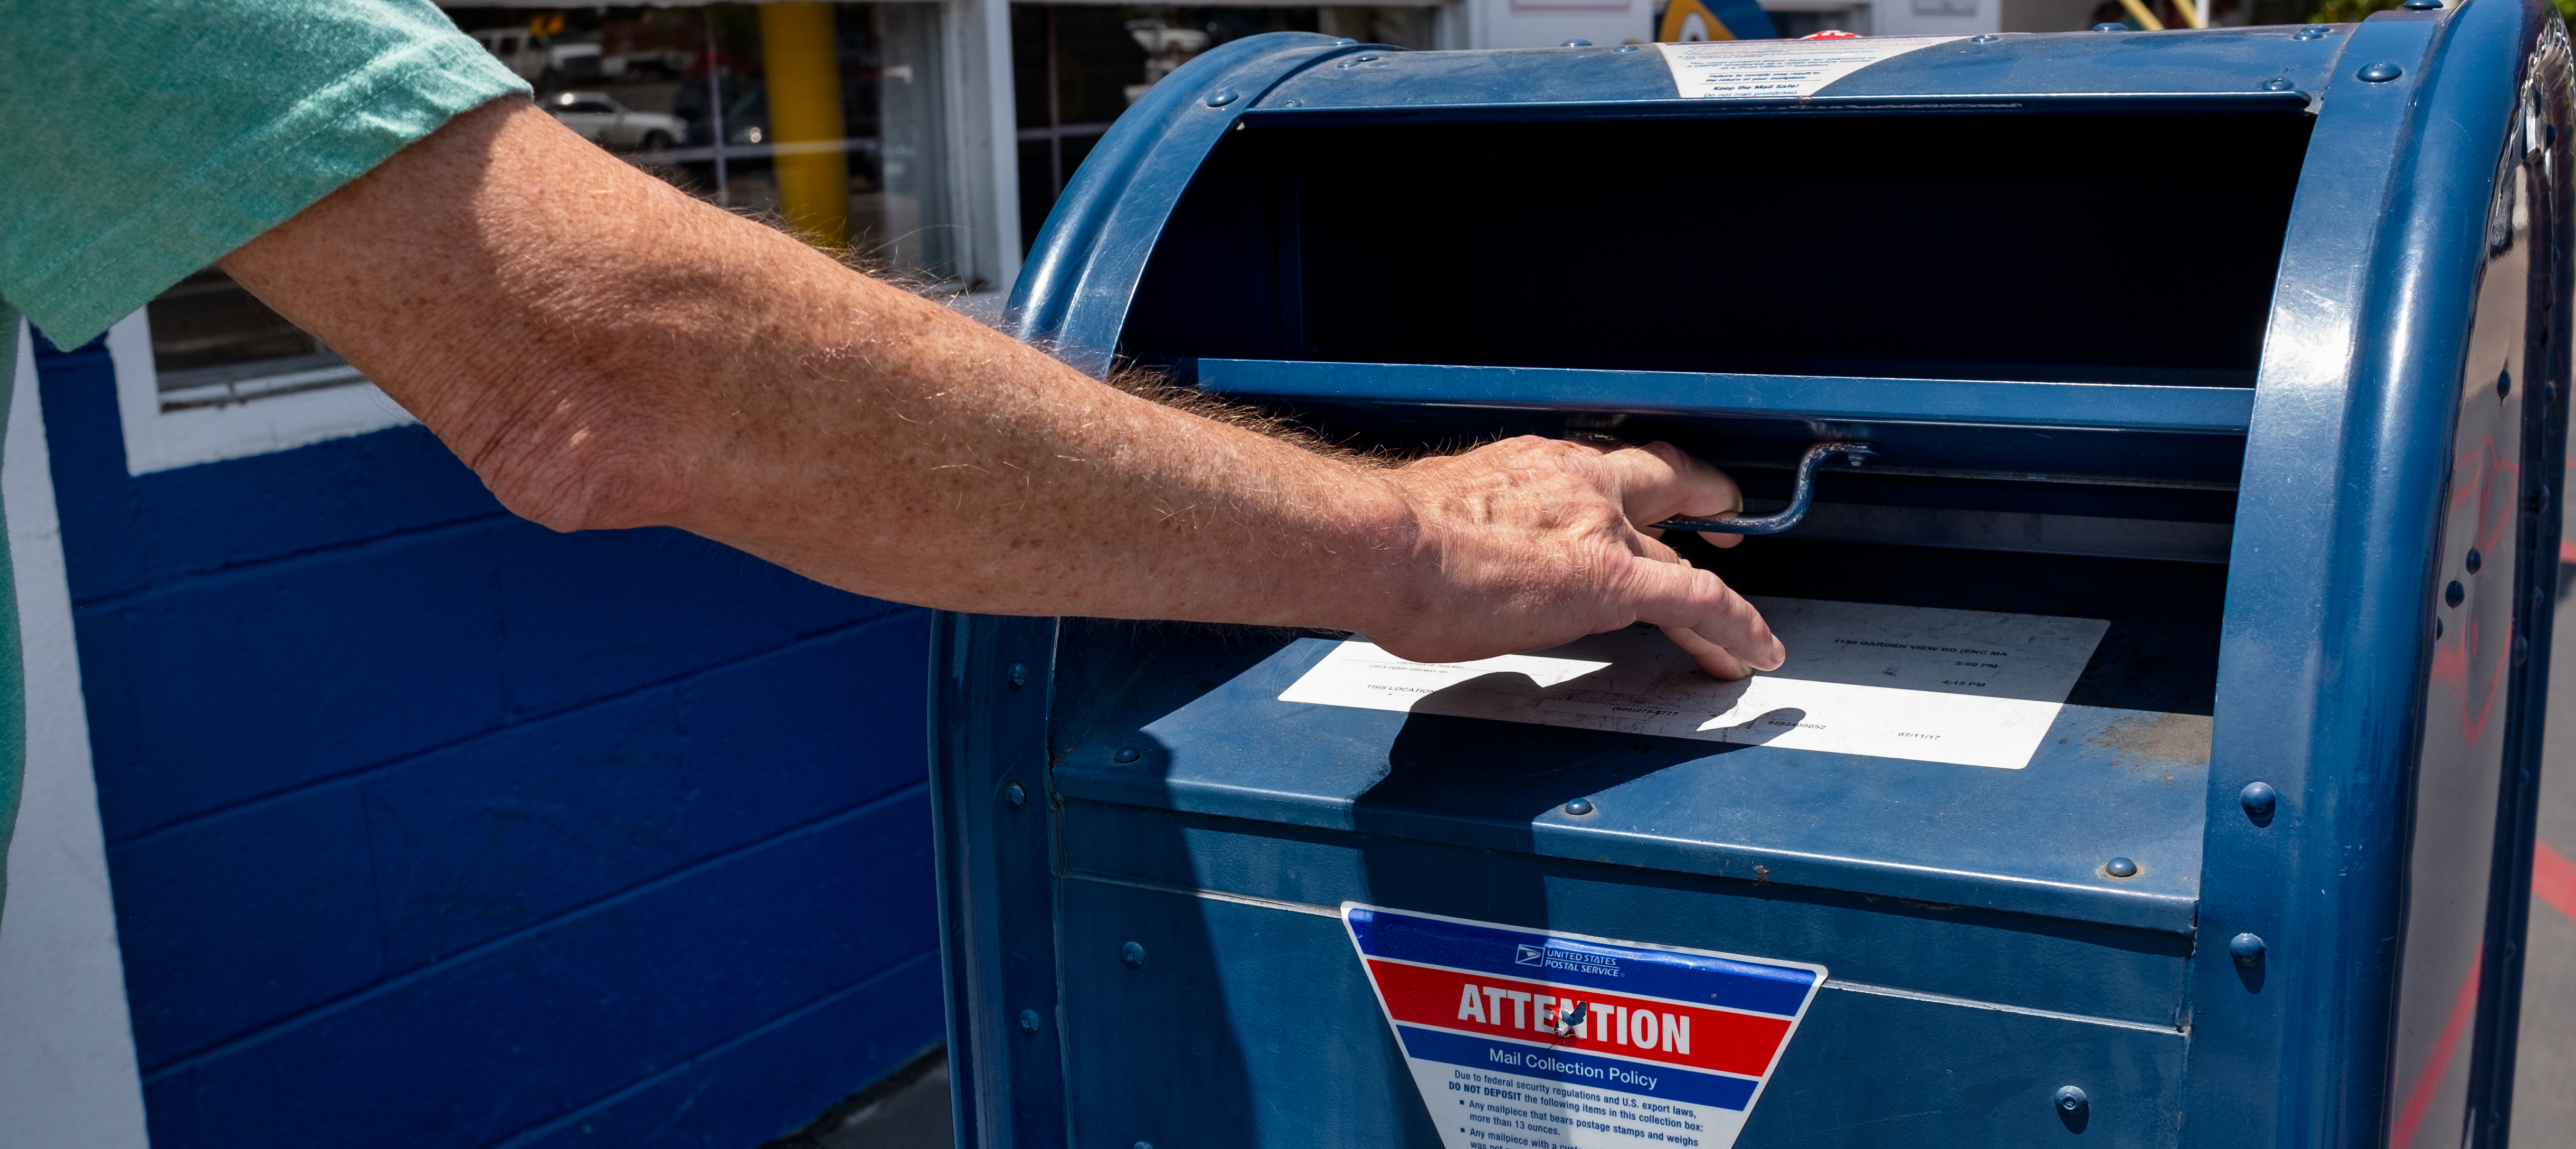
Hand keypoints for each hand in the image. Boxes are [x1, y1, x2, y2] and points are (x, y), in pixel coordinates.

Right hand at [1363, 437, 1785, 678]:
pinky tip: (1753, 653)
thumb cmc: (1387, 540)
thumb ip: (1471, 534)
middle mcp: (1578, 484)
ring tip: (1745, 630)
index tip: (1640, 499)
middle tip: (1721, 517)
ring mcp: (1602, 530)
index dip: (1633, 488)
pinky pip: (1698, 601)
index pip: (1603, 472)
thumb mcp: (1439, 517)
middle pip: (1663, 487)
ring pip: (1682, 554)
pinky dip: (1735, 627)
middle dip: (1700, 500)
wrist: (1386, 546)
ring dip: (1718, 592)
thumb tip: (1460, 566)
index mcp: (1533, 467)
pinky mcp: (1613, 580)